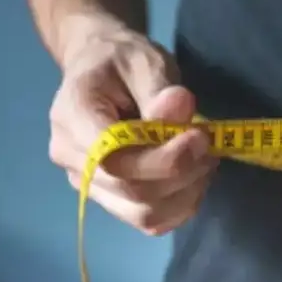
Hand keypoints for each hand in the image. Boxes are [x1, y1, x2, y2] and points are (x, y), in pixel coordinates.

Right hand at [48, 21, 217, 234]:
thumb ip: (160, 89)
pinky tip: (194, 176)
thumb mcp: (144, 61)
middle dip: (183, 172)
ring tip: (205, 158)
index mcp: (72, 117)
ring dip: (187, 192)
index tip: (200, 136)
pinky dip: (182, 204)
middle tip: (209, 143)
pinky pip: (150, 221)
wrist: (103, 70)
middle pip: (132, 191)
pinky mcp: (110, 199)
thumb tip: (180, 108)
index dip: (162, 159)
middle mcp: (72, 159)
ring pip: (144, 214)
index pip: (113, 160)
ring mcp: (88, 184)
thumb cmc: (122, 61)